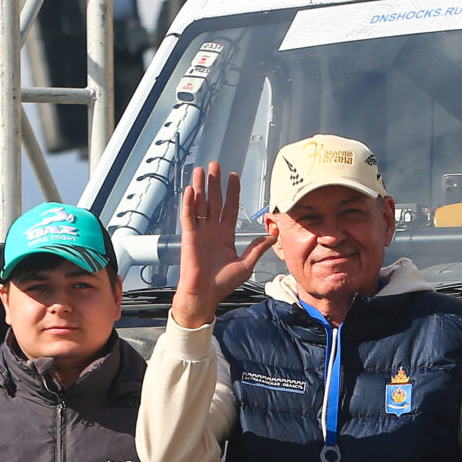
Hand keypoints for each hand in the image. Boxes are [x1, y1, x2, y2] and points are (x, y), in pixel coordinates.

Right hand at [172, 162, 272, 328]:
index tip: (233, 177)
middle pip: (214, 201)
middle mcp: (212, 230)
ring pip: (200, 204)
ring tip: (201, 170)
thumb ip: (257, 248)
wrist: (205, 295)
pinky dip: (189, 203)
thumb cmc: (223, 283)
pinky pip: (189, 217)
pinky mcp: (189, 237)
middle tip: (215, 166)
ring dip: (200, 187)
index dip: (232, 192)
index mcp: (226, 235)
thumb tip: (272, 236)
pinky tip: (190, 190)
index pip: (230, 207)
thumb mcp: (245, 264)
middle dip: (215, 183)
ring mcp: (200, 232)